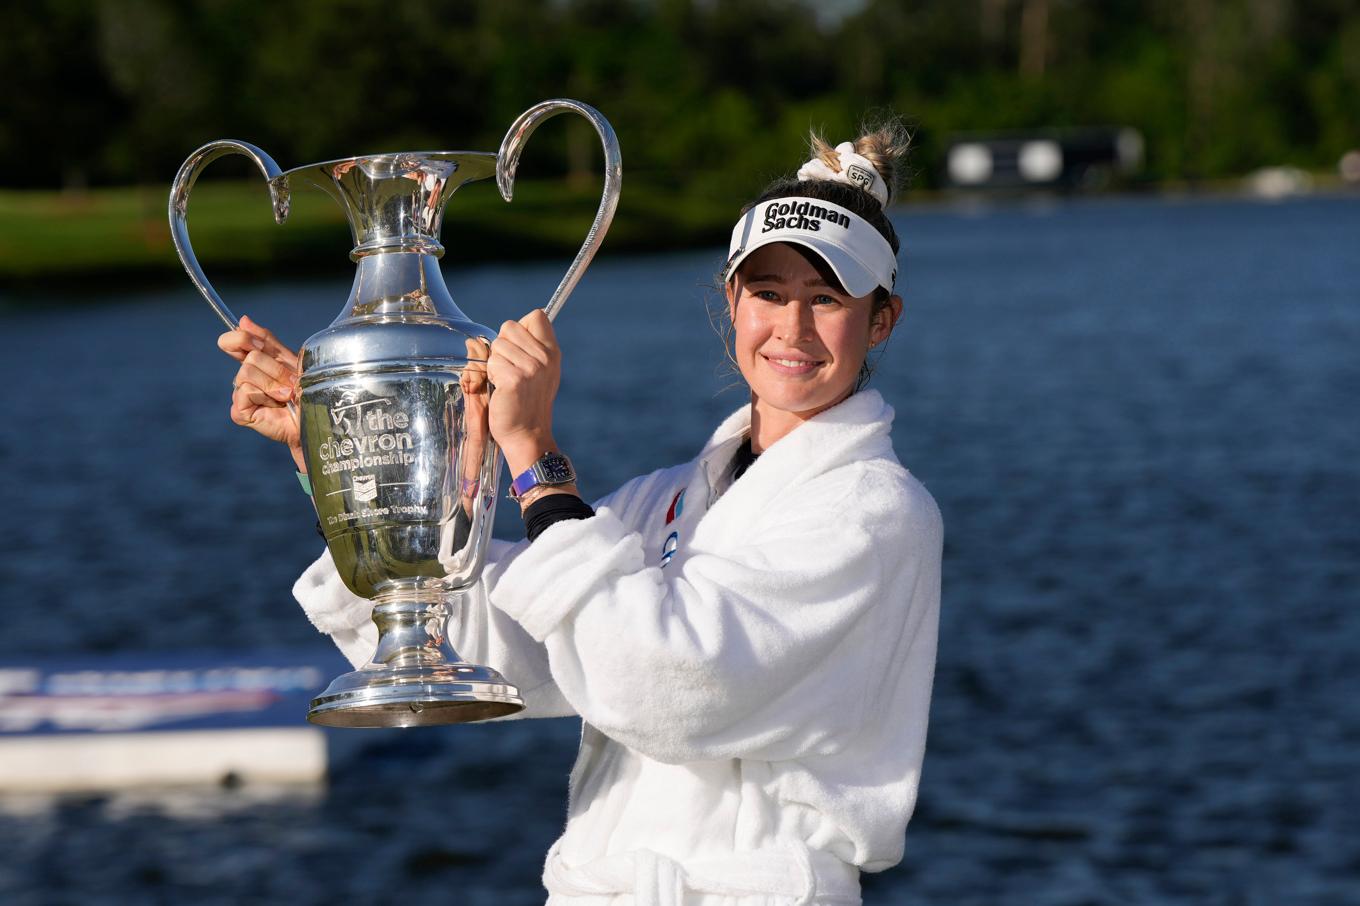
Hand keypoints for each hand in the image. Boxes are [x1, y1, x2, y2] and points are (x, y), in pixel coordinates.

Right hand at [217, 315, 304, 470]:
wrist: (315, 419)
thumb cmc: (306, 391)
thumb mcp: (290, 360)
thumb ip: (268, 341)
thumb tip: (243, 320)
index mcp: (254, 361)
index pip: (232, 341)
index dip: (241, 338)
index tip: (258, 344)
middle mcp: (244, 376)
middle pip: (249, 357)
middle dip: (275, 369)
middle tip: (291, 383)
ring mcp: (240, 394)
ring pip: (247, 372)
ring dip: (274, 383)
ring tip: (287, 395)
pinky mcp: (239, 411)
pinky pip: (245, 391)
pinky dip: (266, 396)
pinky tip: (276, 406)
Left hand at [487, 309, 560, 474]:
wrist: (527, 434)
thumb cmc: (527, 402)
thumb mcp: (539, 371)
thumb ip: (530, 348)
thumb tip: (502, 330)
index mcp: (552, 351)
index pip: (537, 315)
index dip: (521, 328)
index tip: (520, 349)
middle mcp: (545, 357)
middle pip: (510, 326)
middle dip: (503, 346)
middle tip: (511, 370)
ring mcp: (531, 367)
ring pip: (497, 345)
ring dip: (495, 363)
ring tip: (506, 382)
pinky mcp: (514, 379)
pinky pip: (491, 362)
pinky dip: (491, 375)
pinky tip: (501, 389)